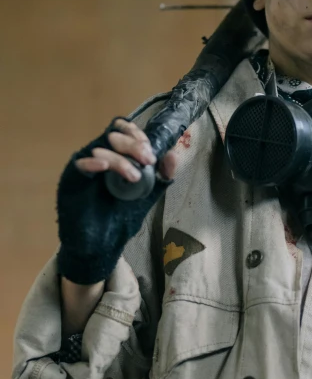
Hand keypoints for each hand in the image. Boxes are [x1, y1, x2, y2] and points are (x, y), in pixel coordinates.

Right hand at [56, 117, 174, 285]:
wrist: (102, 246)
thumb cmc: (121, 219)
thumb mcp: (147, 195)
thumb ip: (161, 176)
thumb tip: (172, 155)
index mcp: (117, 157)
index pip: (124, 132)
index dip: (138, 135)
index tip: (151, 152)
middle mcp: (99, 157)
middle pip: (113, 136)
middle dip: (133, 144)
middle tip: (147, 160)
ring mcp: (85, 168)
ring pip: (100, 147)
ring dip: (120, 158)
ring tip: (134, 176)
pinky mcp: (72, 180)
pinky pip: (80, 165)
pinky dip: (94, 162)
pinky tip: (105, 166)